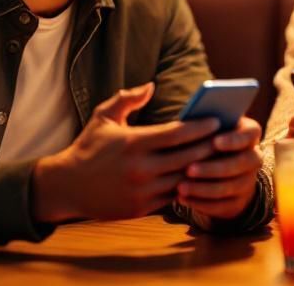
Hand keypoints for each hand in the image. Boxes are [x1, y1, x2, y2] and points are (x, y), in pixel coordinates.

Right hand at [31, 83, 219, 222]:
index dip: (199, 127)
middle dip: (208, 147)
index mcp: (134, 143)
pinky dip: (187, 187)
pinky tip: (198, 178)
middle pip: (186, 157)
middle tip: (226, 138)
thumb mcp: (103, 117)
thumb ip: (127, 99)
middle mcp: (140, 168)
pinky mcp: (141, 208)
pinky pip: (172, 197)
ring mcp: (142, 191)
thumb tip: (151, 86)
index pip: (176, 134)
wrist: (67, 186)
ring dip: (202, 169)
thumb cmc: (88, 147)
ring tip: (218, 159)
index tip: (216, 120)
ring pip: (183, 179)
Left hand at [179, 116, 262, 220]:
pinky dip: (201, 203)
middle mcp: (254, 158)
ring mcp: (248, 182)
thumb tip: (186, 126)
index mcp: (249, 135)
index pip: (251, 134)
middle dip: (214, 168)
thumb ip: (202, 127)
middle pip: (241, 163)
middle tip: (189, 169)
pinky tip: (183, 199)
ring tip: (180, 187)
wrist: (216, 169)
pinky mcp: (239, 202)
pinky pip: (222, 205)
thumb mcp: (207, 130)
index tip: (215, 142)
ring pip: (230, 187)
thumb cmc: (207, 141)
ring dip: (203, 188)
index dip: (234, 139)